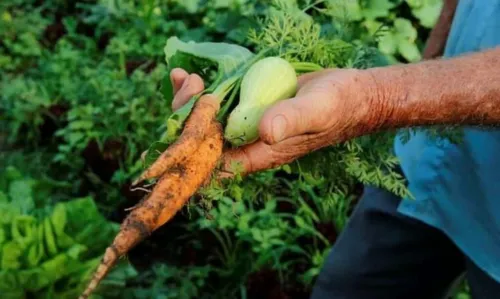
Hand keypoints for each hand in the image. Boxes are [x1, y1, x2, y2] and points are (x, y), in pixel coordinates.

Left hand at [169, 67, 380, 176]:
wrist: (350, 93)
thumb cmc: (337, 105)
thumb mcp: (317, 110)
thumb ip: (292, 120)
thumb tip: (265, 131)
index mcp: (260, 154)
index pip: (215, 162)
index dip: (193, 145)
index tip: (187, 116)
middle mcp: (248, 142)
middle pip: (203, 139)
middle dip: (185, 115)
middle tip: (189, 84)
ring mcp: (246, 123)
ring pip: (205, 120)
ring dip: (188, 100)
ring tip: (184, 76)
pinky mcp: (248, 104)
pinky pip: (217, 101)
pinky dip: (200, 90)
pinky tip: (188, 74)